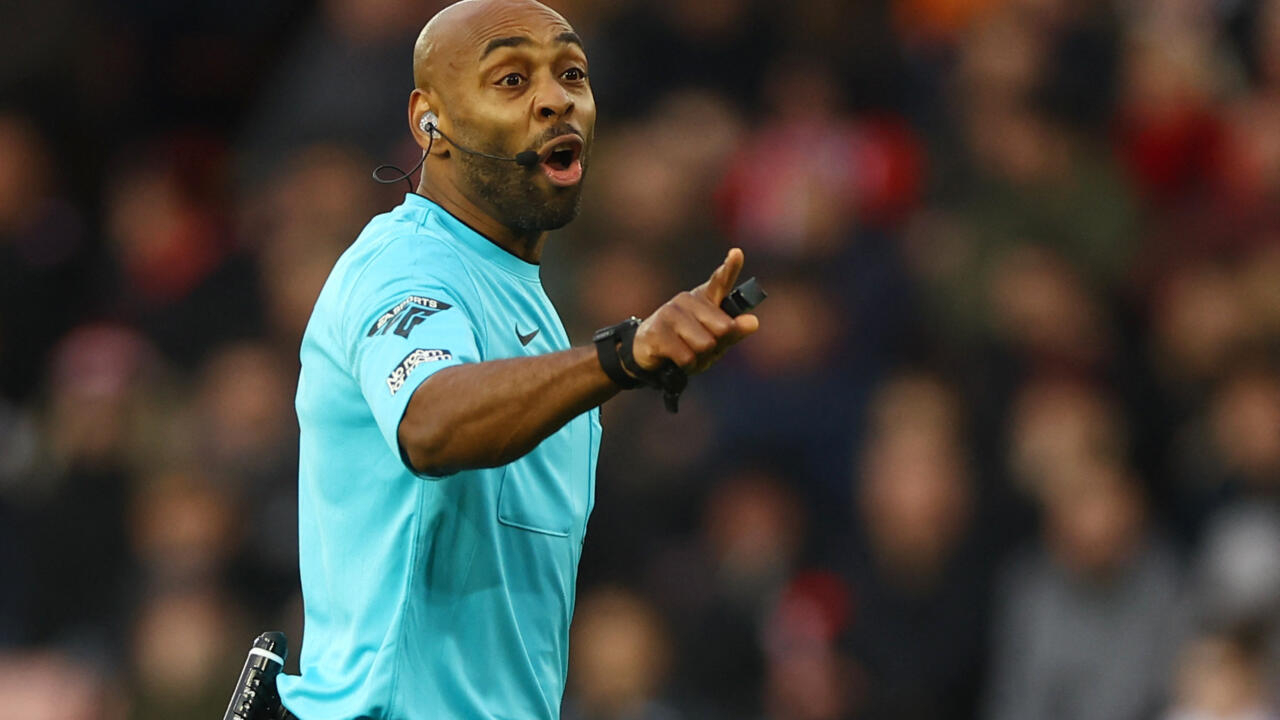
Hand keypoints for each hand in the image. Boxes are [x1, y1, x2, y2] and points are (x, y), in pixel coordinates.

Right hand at [631, 248, 760, 375]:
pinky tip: (674, 359)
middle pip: (723, 328)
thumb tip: (754, 322)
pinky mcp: (657, 331)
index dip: (730, 267)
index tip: (737, 253)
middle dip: (717, 346)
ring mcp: (670, 313)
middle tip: (702, 348)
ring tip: (687, 353)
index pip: (721, 281)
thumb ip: (734, 332)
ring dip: (700, 358)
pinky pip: (687, 357)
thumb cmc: (687, 343)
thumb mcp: (715, 341)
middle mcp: (688, 299)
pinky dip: (687, 366)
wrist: (647, 353)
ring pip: (705, 344)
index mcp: (705, 298)